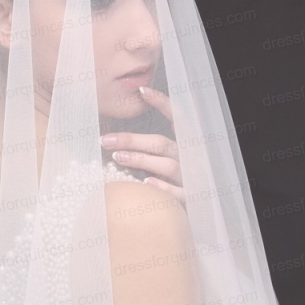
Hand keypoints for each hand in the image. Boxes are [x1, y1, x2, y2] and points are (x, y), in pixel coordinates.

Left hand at [101, 86, 184, 206]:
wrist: (198, 213)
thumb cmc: (174, 184)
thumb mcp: (165, 164)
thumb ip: (149, 152)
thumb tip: (114, 142)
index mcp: (185, 145)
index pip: (177, 119)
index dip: (162, 103)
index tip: (142, 91)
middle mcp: (190, 158)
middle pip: (161, 144)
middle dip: (132, 140)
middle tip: (107, 140)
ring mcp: (192, 178)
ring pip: (167, 165)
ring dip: (141, 160)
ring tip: (118, 158)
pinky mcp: (192, 198)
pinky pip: (178, 193)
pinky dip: (163, 188)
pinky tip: (146, 184)